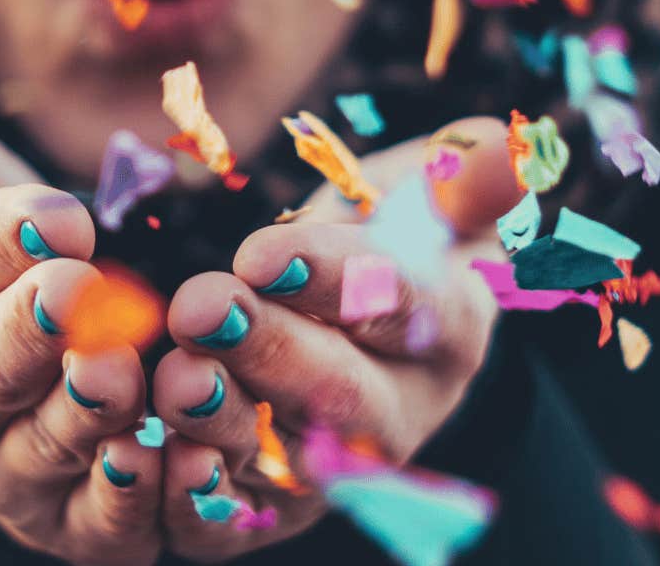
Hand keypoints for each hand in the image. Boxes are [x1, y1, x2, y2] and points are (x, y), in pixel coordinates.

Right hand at [0, 61, 161, 565]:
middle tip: (82, 293)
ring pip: (43, 448)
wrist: (8, 374)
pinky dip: (131, 500)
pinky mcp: (67, 528)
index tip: (56, 214)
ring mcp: (1, 472)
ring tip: (123, 375)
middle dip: (30, 334)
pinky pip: (98, 525)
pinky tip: (170, 459)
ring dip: (85, 416)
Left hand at [150, 122, 513, 559]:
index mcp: (449, 327)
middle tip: (204, 306)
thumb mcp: (434, 191)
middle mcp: (401, 410)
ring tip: (176, 376)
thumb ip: (466, 173)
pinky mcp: (274, 504)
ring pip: (286, 460)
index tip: (265, 253)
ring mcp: (338, 466)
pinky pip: (238, 515)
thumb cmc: (391, 233)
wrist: (347, 310)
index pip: (407, 305)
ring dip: (225, 422)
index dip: (339, 282)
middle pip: (344, 394)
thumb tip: (504, 146)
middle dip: (272, 351)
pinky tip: (155, 457)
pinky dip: (197, 497)